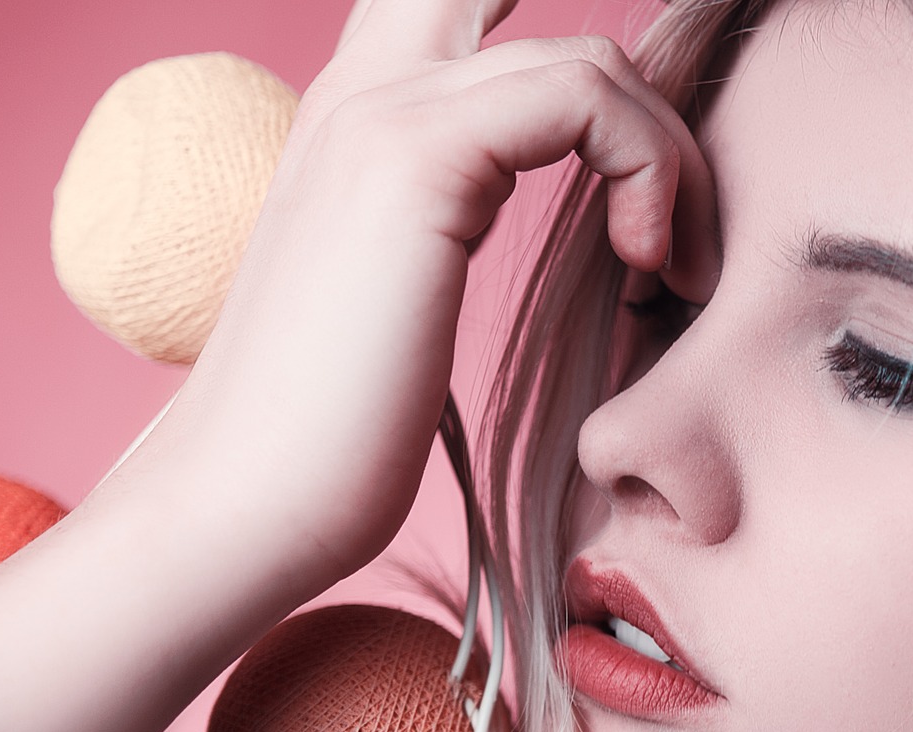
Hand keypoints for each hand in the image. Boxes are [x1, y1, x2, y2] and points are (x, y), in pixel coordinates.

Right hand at [0, 0, 716, 731]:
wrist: (241, 501)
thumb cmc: (329, 437)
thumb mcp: (407, 305)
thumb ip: (460, 230)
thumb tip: (576, 228)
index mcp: (360, 121)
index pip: (469, 6)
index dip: (581, 73)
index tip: (643, 182)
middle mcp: (365, 90)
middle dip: (633, 89)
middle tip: (671, 209)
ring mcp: (384, 111)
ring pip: (589, 58)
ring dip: (668, 159)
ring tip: (666, 265)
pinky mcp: (416, 156)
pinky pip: (586, 97)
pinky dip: (649, 173)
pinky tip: (641, 263)